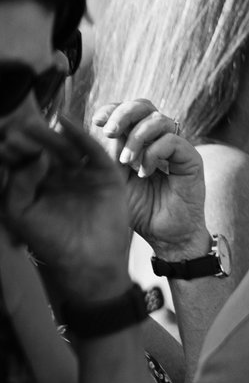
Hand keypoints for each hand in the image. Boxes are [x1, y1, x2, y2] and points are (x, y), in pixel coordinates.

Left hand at [0, 108, 138, 293]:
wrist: (88, 260)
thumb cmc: (50, 240)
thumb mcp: (20, 211)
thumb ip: (18, 183)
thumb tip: (35, 156)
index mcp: (37, 184)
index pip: (23, 159)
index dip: (12, 148)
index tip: (3, 138)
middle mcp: (59, 175)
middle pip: (43, 149)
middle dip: (28, 139)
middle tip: (15, 127)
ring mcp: (82, 173)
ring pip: (64, 147)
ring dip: (48, 135)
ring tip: (32, 125)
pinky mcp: (104, 173)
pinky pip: (92, 150)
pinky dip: (79, 134)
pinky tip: (64, 122)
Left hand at [89, 99, 208, 258]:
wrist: (164, 235)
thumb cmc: (138, 209)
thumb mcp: (112, 178)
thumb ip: (104, 154)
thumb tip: (87, 130)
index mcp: (140, 139)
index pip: (128, 110)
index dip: (113, 109)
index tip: (96, 121)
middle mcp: (160, 138)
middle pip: (144, 105)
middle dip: (123, 114)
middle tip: (109, 132)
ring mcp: (177, 147)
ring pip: (159, 120)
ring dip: (137, 138)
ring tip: (126, 162)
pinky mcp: (192, 159)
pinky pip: (172, 141)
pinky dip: (154, 153)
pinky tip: (145, 172)